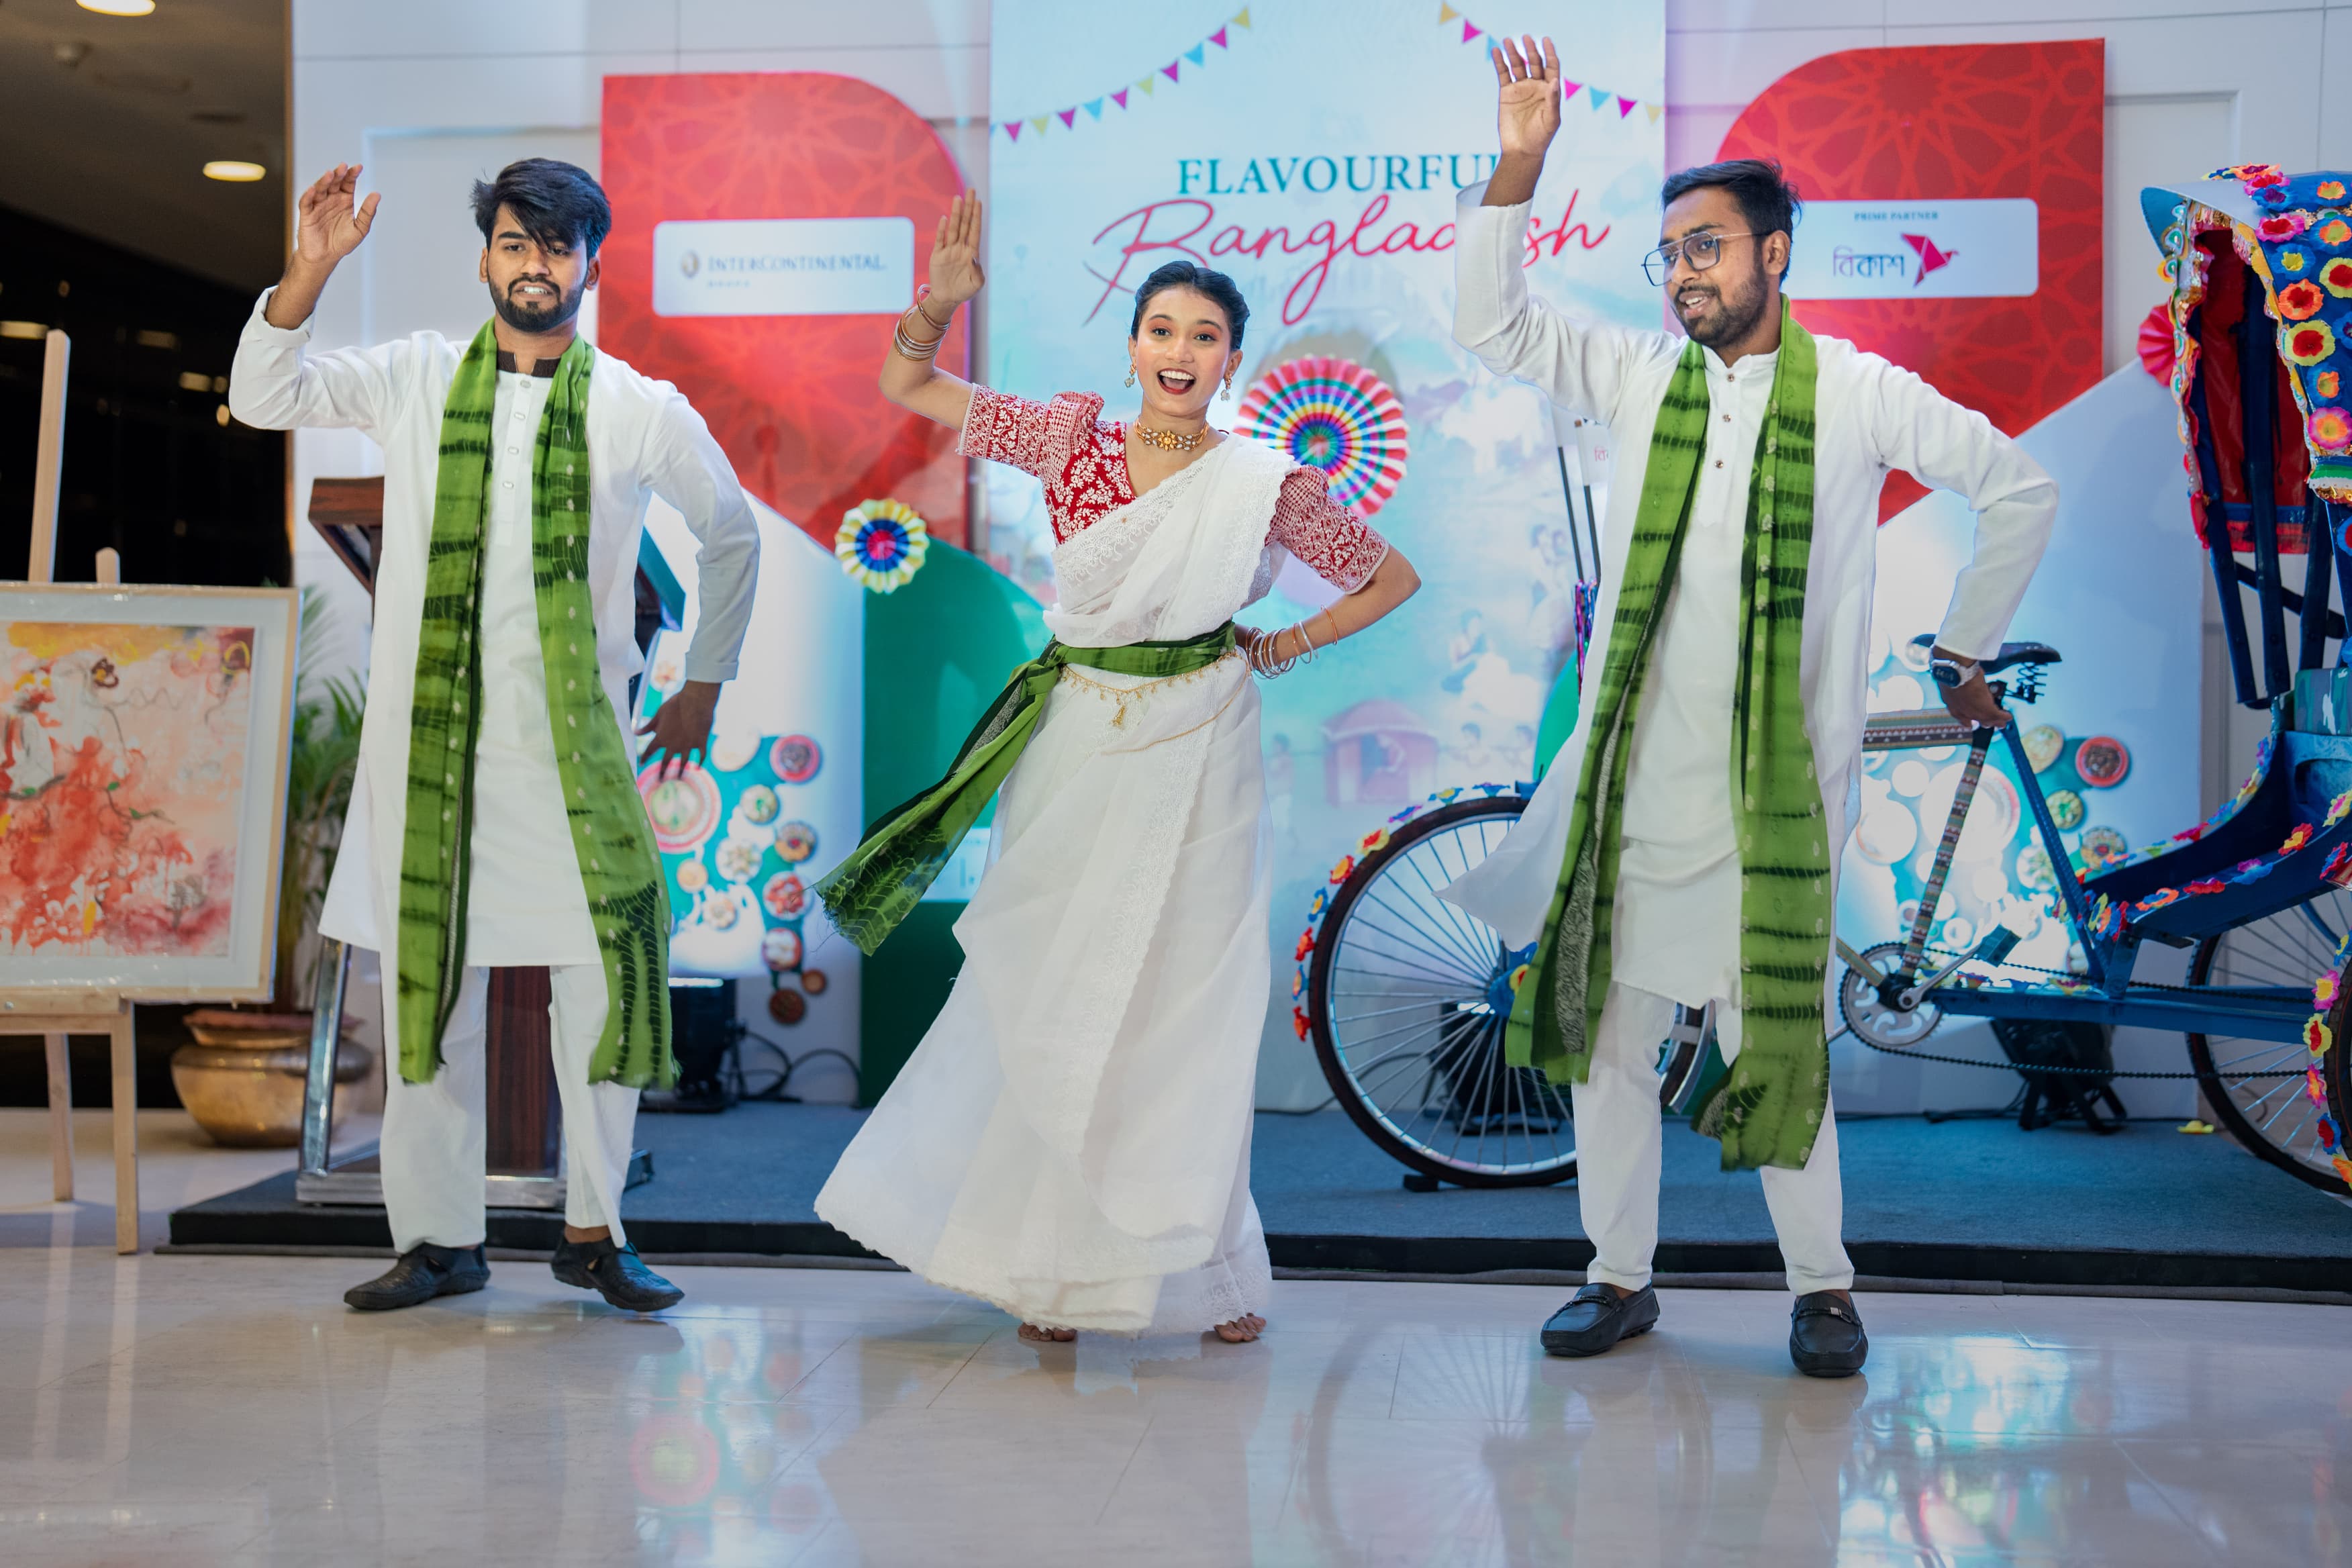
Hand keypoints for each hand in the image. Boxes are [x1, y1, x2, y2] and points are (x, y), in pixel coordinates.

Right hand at [294, 164, 378, 268]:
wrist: (326, 256)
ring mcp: (318, 205)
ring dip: (324, 181)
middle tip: (344, 166)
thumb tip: (377, 194)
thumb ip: (368, 212)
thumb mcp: (360, 228)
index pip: (348, 183)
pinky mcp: (306, 214)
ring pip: (320, 189)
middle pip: (334, 183)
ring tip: (331, 174)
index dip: (352, 175)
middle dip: (339, 174)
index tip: (359, 167)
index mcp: (344, 200)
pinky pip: (306, 202)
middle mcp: (331, 199)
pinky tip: (313, 189)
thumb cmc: (343, 242)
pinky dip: (309, 195)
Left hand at [636, 680, 719, 778]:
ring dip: (680, 772)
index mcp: (661, 737)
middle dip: (662, 772)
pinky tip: (698, 767)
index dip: (644, 757)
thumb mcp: (659, 714)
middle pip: (666, 762)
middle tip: (661, 781)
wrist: (695, 702)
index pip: (649, 751)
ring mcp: (688, 745)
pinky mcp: (700, 742)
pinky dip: (699, 762)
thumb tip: (635, 733)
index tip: (641, 763)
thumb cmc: (675, 704)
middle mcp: (673, 745)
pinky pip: (700, 756)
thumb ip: (648, 726)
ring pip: (683, 763)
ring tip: (679, 778)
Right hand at [928, 190, 985, 308]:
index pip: (975, 230)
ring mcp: (949, 250)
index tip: (979, 202)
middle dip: (968, 208)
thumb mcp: (977, 283)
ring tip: (958, 199)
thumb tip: (973, 256)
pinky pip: (940, 240)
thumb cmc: (965, 291)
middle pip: (965, 224)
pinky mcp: (937, 255)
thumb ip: (977, 270)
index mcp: (972, 252)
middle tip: (971, 191)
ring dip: (955, 214)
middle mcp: (961, 247)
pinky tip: (945, 219)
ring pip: (953, 228)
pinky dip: (942, 230)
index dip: (976, 216)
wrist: (947, 299)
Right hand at [1493, 35, 1561, 159]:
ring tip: (1507, 41)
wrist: (1521, 151)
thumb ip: (1553, 100)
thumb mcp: (1551, 120)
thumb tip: (1553, 81)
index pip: (1551, 66)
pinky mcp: (1506, 94)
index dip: (1549, 53)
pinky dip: (1500, 63)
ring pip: (1517, 66)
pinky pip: (1503, 74)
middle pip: (1534, 62)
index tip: (1546, 40)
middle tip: (1526, 38)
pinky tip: (1496, 51)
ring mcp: (1521, 89)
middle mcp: (1536, 86)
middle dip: (1530, 50)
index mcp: (1550, 90)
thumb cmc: (1540, 138)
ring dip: (1513, 53)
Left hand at [1933, 647, 2008, 729]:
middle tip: (1988, 724)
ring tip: (2001, 724)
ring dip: (1995, 721)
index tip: (1970, 722)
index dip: (1967, 720)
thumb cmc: (1951, 671)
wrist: (1955, 672)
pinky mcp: (1986, 709)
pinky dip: (2003, 716)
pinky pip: (1997, 715)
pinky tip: (2008, 716)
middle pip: (1975, 719)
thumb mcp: (1952, 679)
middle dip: (1983, 721)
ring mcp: (1974, 712)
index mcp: (1951, 704)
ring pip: (1987, 720)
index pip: (1960, 716)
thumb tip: (1957, 673)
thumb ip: (1955, 682)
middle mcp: (1962, 711)